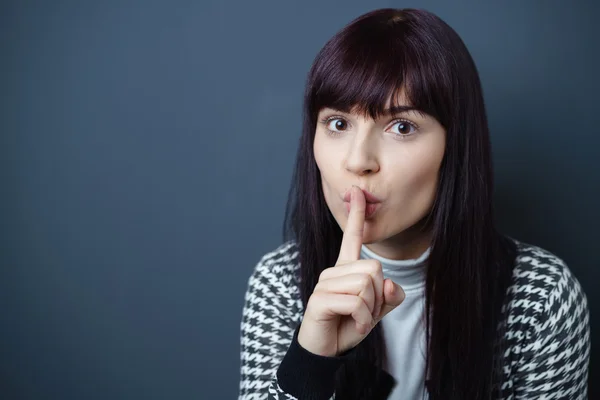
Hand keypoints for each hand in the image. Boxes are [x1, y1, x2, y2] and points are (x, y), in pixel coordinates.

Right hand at [297, 186, 405, 356]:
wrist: (327, 352)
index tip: (356, 191)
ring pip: (367, 285)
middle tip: (365, 313)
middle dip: (378, 297)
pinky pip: (356, 302)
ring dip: (370, 310)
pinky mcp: (319, 299)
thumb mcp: (376, 311)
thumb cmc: (349, 326)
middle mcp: (333, 271)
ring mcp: (324, 284)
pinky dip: (363, 320)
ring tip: (357, 319)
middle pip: (374, 269)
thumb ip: (388, 296)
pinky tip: (354, 327)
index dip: (356, 215)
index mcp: (346, 269)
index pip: (352, 237)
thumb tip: (388, 284)